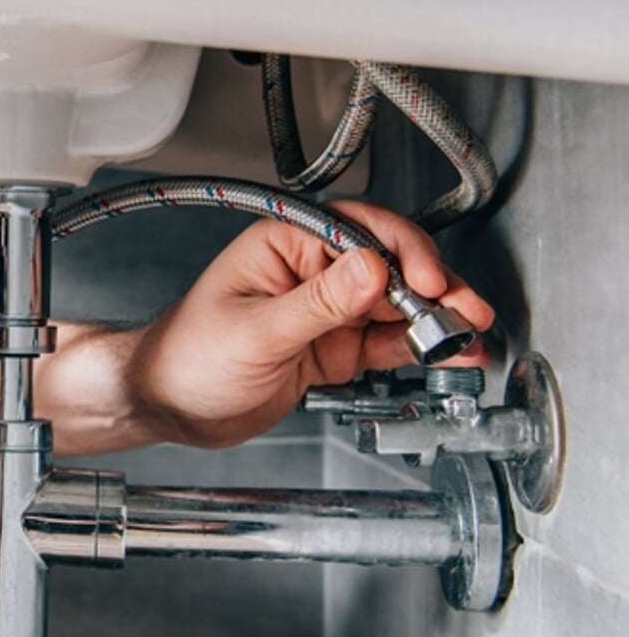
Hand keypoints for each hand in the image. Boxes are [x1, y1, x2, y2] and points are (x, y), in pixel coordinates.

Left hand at [126, 200, 494, 448]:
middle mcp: (310, 270)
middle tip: (464, 310)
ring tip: (468, 333)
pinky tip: (447, 351)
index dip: (400, 251)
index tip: (426, 280)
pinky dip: (418, 347)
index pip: (357, 229)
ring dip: (435, 317)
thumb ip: (316, 304)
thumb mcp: (255, 332)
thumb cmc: (186, 357)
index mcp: (283, 243)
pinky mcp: (333, 346)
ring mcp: (325, 309)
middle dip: (433, 285)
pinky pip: (386, 341)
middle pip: (390, 264)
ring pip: (396, 304)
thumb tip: (370, 270)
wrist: (168, 406)